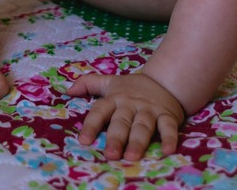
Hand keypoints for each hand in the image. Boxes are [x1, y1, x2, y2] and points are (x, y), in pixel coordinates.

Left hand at [66, 72, 185, 160]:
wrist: (164, 80)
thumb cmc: (132, 88)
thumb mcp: (109, 82)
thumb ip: (88, 84)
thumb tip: (68, 90)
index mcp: (115, 98)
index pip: (100, 111)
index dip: (91, 125)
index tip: (84, 140)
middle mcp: (131, 104)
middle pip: (121, 122)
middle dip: (116, 138)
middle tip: (110, 154)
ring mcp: (149, 110)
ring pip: (143, 126)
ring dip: (137, 141)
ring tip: (132, 156)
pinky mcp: (167, 115)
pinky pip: (168, 127)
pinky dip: (169, 138)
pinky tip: (167, 150)